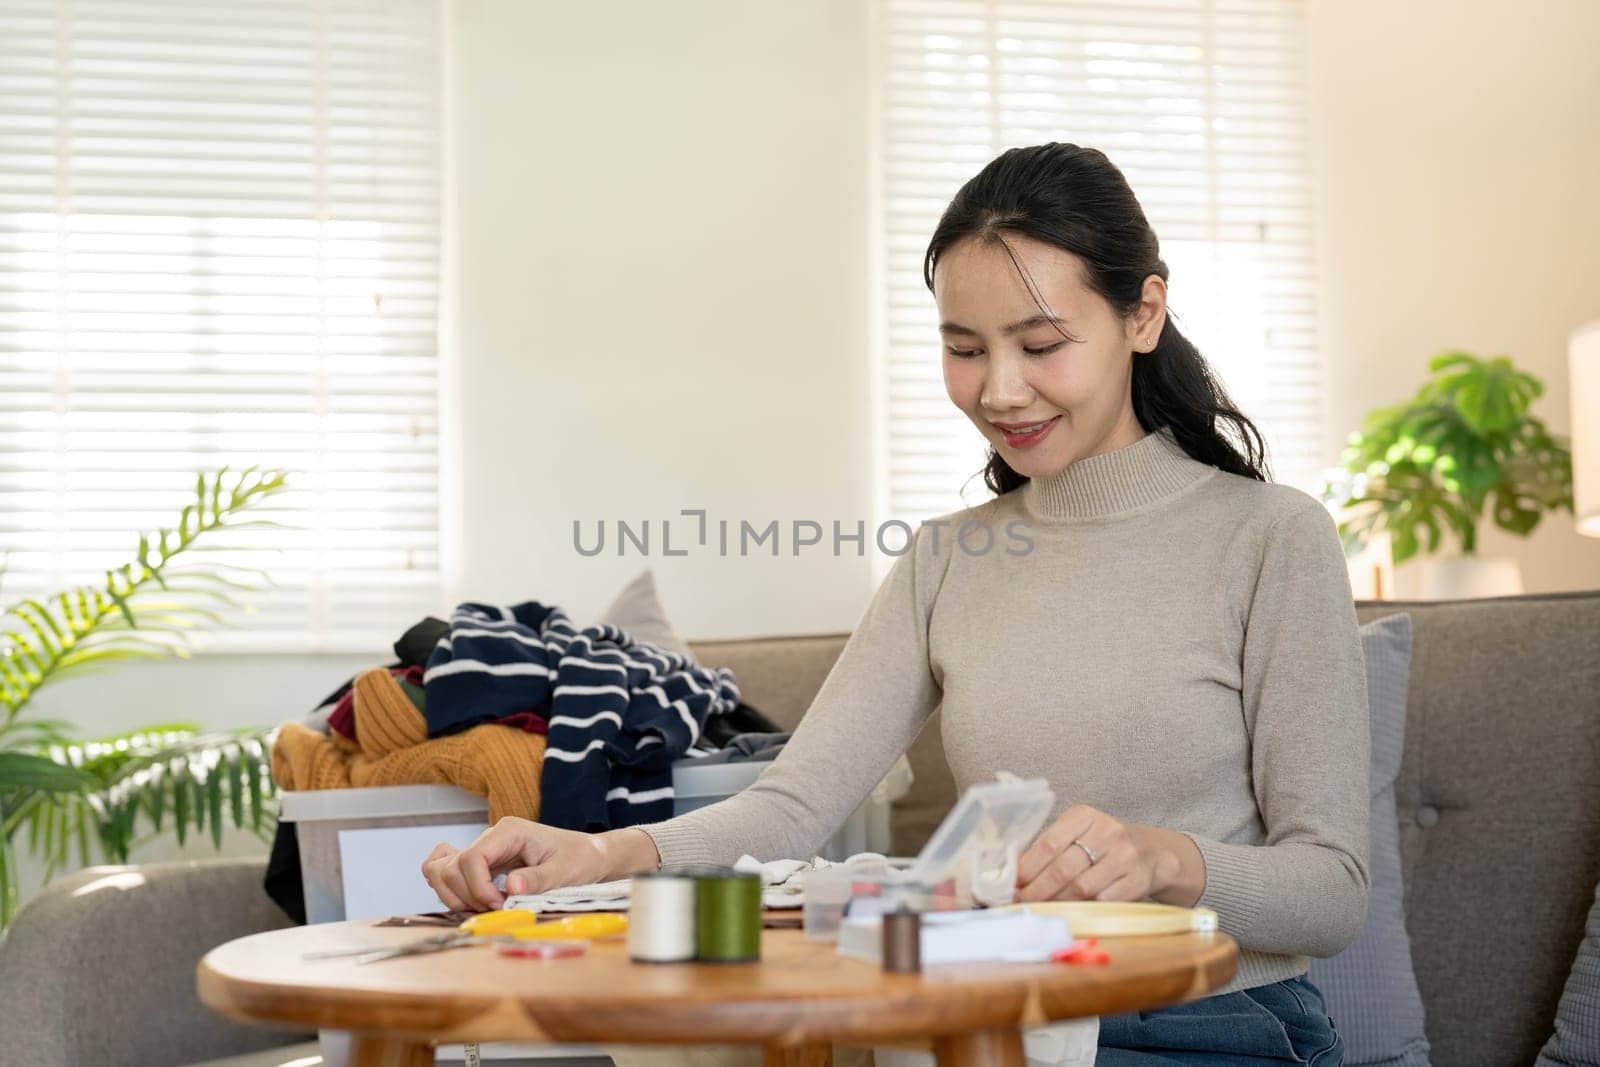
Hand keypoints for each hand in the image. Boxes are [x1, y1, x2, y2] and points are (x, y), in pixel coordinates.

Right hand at [420, 818, 658, 910]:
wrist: (588, 856)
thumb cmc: (580, 859)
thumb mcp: (566, 871)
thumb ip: (539, 879)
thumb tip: (510, 888)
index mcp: (509, 831)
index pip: (471, 858)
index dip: (477, 888)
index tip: (499, 906)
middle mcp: (491, 837)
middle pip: (450, 867)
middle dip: (467, 896)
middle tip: (496, 910)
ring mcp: (484, 849)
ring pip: (441, 870)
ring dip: (456, 896)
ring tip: (487, 908)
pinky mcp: (483, 863)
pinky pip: (448, 872)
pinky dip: (453, 891)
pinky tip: (477, 902)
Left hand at [1015, 804, 1182, 903]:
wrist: (1153, 852)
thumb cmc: (1103, 844)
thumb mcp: (1079, 834)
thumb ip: (1051, 849)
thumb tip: (1016, 876)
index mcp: (1085, 816)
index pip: (1049, 843)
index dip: (1028, 867)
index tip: (1013, 884)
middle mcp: (1107, 832)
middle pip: (1063, 868)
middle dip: (1038, 890)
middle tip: (1022, 902)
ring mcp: (1125, 856)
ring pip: (1082, 887)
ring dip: (1057, 902)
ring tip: (1042, 908)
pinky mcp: (1138, 879)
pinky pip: (1103, 900)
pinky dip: (1084, 908)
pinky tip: (1071, 911)